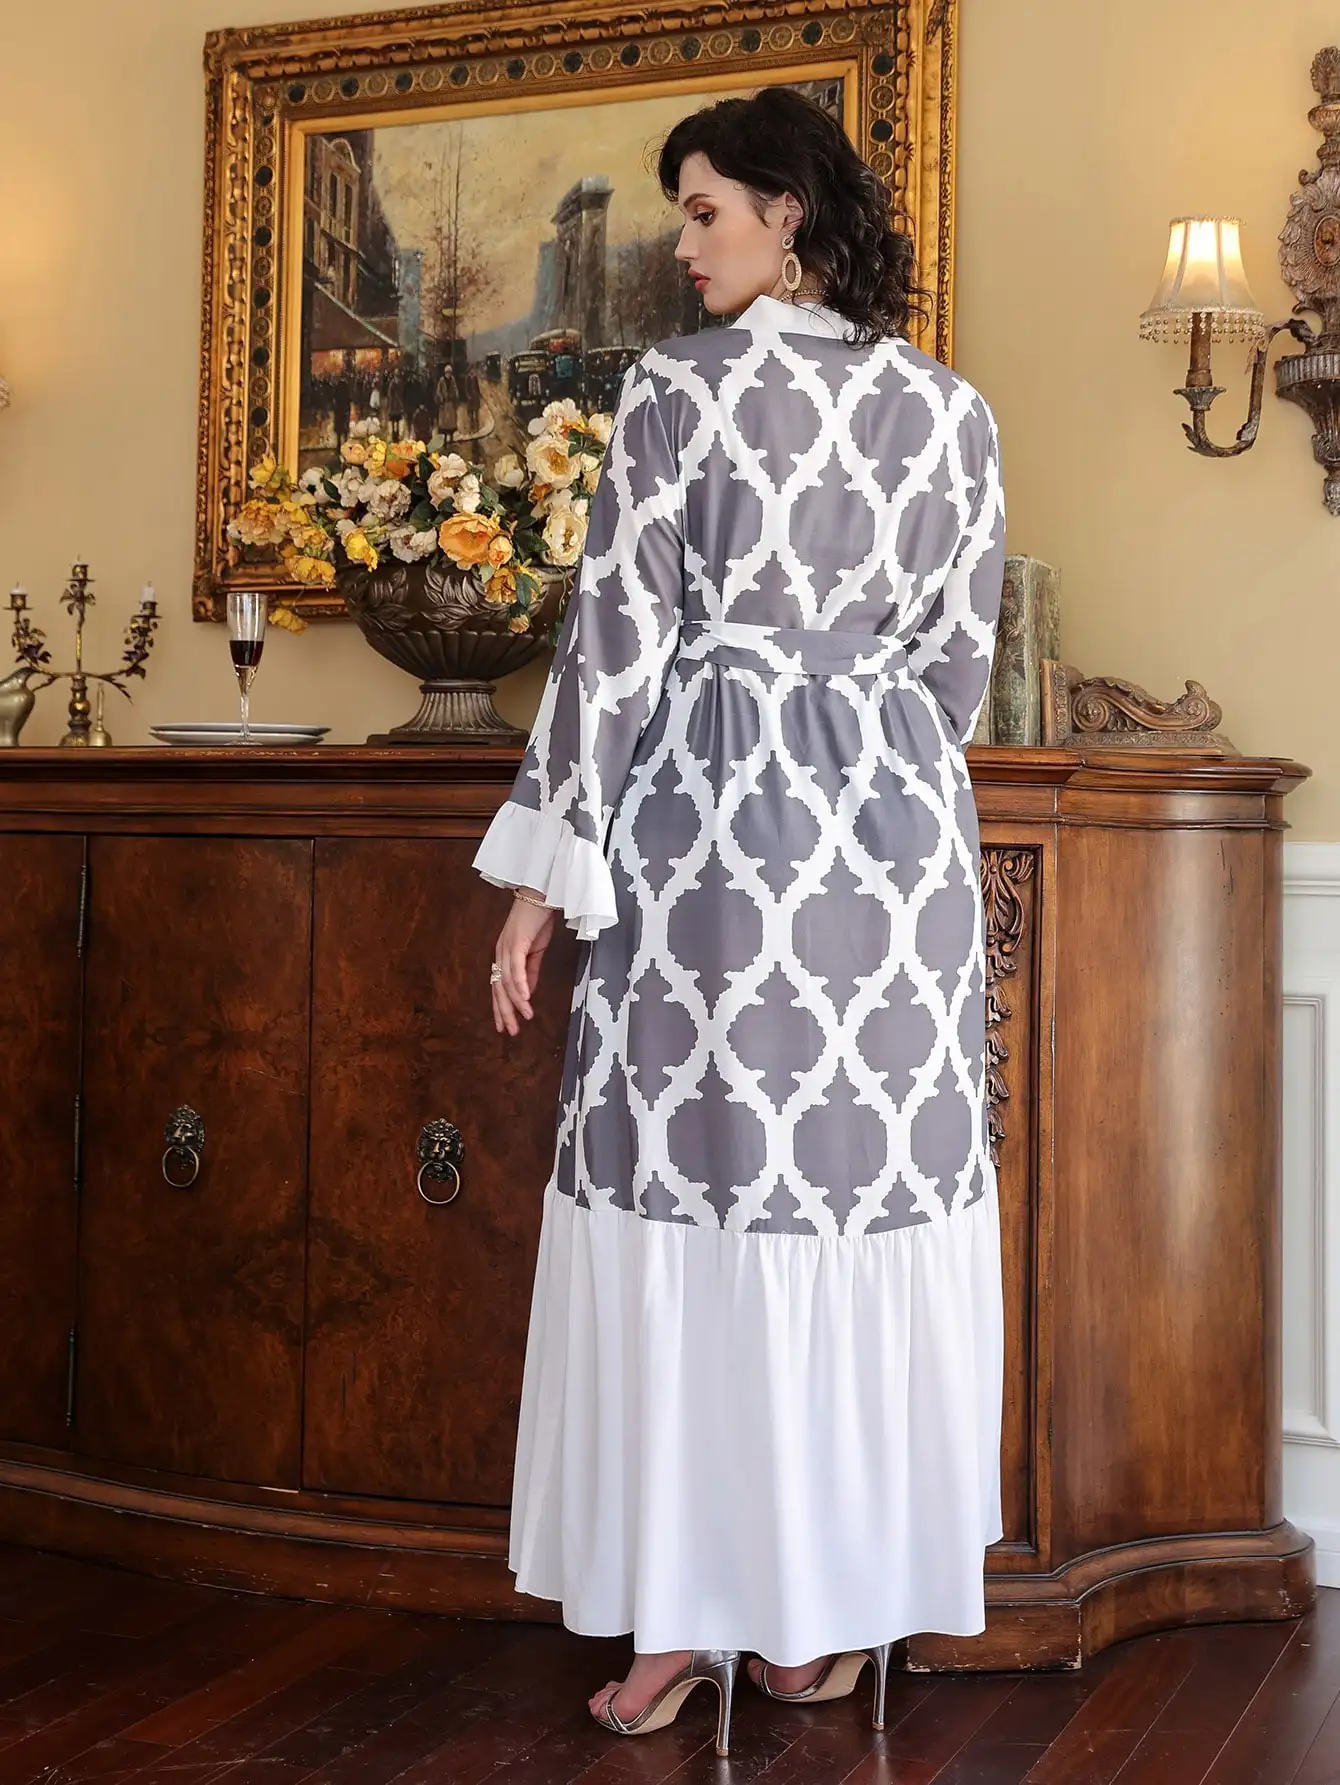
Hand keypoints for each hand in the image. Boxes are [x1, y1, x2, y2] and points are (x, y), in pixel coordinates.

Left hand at [492, 891, 556, 1035]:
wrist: (543, 892)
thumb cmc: (538, 917)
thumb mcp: (535, 950)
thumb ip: (530, 971)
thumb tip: (527, 992)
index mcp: (504, 955)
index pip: (499, 986)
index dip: (501, 1007)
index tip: (505, 1025)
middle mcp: (500, 952)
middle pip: (499, 988)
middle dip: (504, 1012)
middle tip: (509, 1031)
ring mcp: (507, 947)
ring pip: (507, 981)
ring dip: (515, 1002)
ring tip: (523, 1018)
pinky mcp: (516, 942)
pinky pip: (516, 968)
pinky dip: (520, 985)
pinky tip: (525, 999)